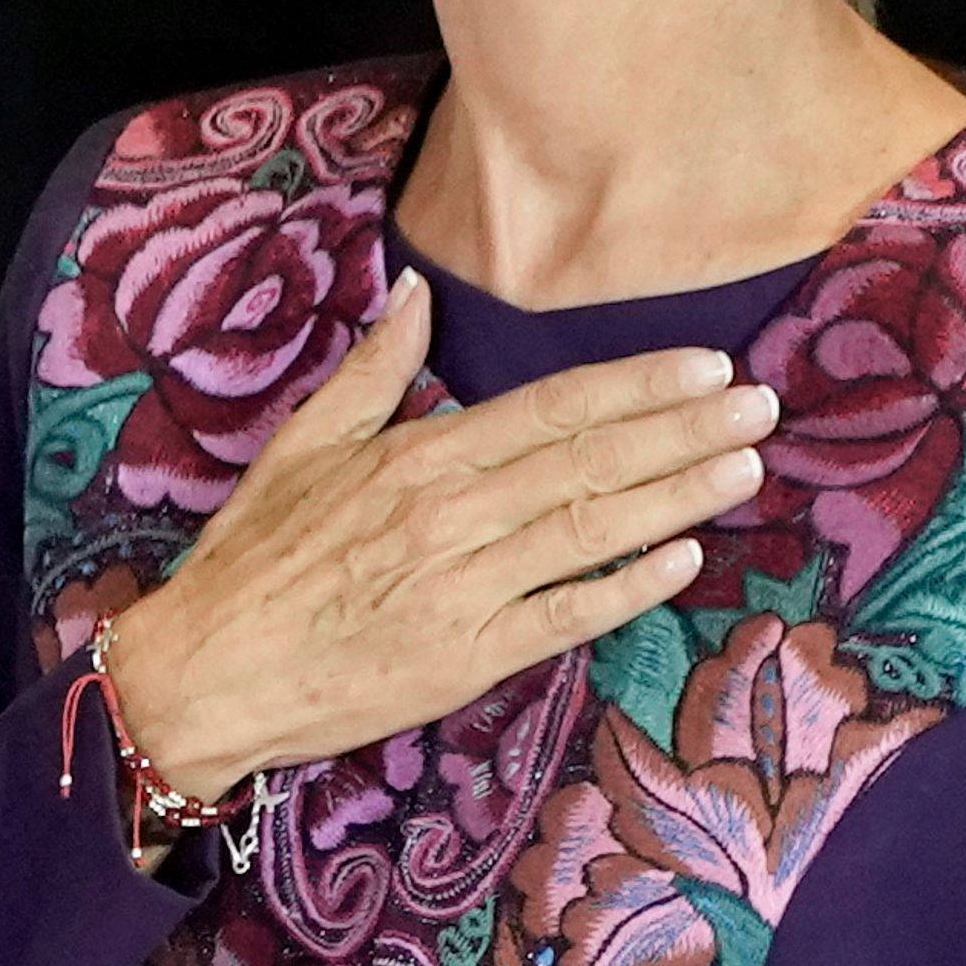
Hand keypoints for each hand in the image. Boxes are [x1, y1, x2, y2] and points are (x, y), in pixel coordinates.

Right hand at [102, 270, 776, 802]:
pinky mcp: (467, 658)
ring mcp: (464, 589)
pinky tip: (684, 559)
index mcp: (417, 457)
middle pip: (589, 461)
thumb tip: (414, 291)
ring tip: (746, 466)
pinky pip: (563, 616)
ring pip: (591, 529)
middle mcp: (450, 516)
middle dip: (684, 429)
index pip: (551, 407)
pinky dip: (627, 586)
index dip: (636, 384)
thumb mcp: (303, 448)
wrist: (204, 674)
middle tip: (761, 404)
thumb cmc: (254, 561)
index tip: (705, 363)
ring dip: (678, 496)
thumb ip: (373, 371)